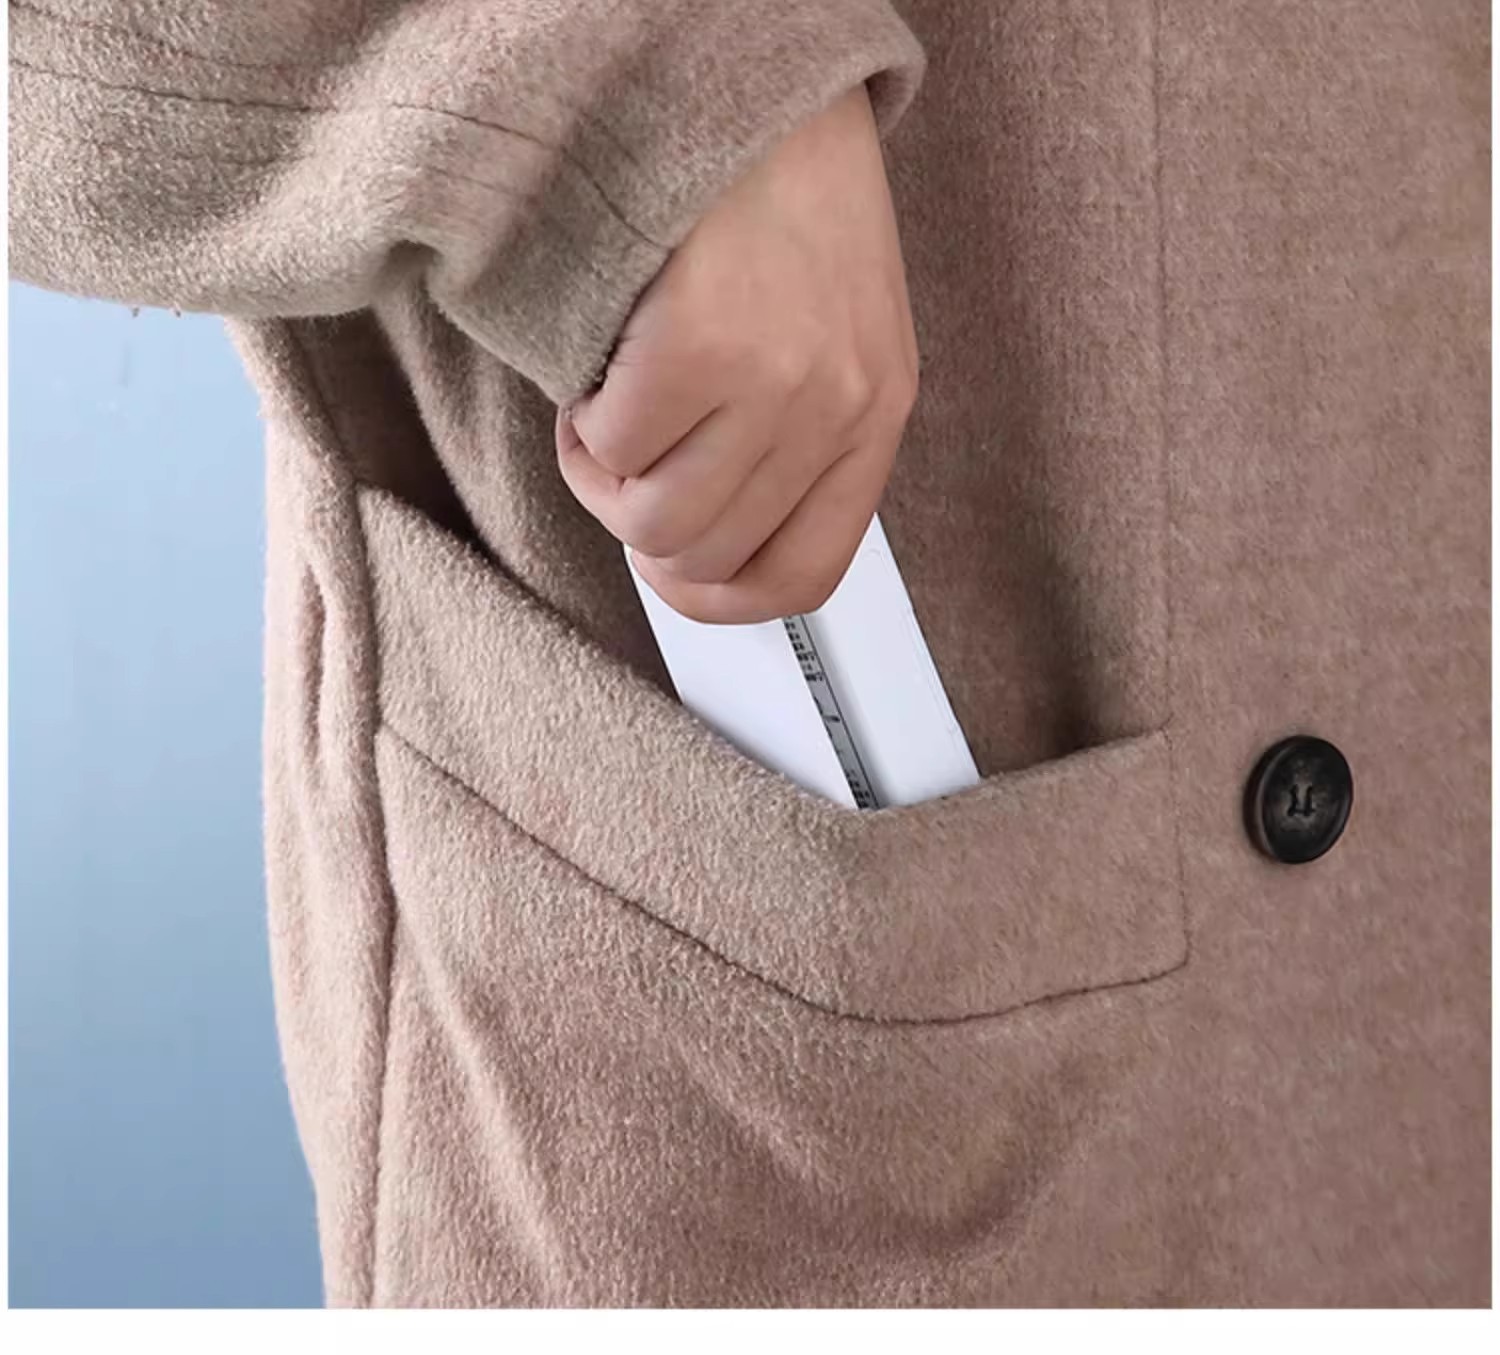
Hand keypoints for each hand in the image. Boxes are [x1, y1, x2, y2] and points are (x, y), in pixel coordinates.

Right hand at [555, 83, 918, 623]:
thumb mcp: (831, 334)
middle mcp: (837, 408)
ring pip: (652, 523)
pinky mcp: (699, 345)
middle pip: (707, 559)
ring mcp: (774, 381)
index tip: (672, 564)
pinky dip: (584, 418)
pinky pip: (610, 447)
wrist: (750, 78)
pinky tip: (601, 364)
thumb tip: (700, 541)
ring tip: (611, 407)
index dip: (717, 596)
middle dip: (639, 522)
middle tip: (624, 454)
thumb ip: (792, 441)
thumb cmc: (782, 198)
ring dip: (605, 477)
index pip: (801, 577)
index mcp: (875, 414)